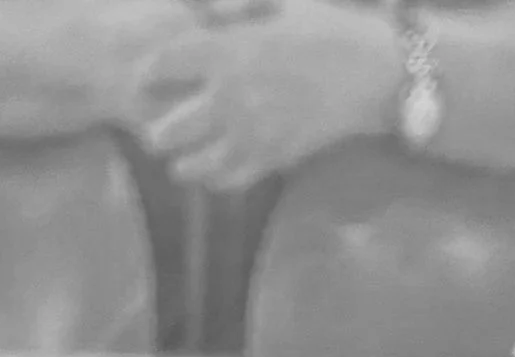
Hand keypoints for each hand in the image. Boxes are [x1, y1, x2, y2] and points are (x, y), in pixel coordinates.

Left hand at [131, 0, 405, 190]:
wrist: (370, 72)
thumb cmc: (323, 27)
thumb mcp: (276, 2)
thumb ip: (230, 5)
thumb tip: (196, 11)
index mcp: (228, 50)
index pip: (164, 65)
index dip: (147, 75)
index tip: (144, 80)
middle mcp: (231, 96)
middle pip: (168, 129)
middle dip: (157, 130)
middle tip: (158, 128)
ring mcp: (250, 134)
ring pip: (191, 164)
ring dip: (182, 160)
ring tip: (182, 154)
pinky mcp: (271, 159)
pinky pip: (225, 180)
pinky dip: (213, 177)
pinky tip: (214, 166)